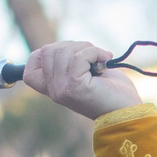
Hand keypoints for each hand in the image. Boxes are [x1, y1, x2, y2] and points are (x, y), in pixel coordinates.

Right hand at [22, 40, 141, 121]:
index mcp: (53, 90)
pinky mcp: (75, 85)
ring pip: (63, 51)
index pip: (29, 69)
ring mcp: (62, 89)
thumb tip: (63, 45)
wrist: (127, 111)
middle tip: (92, 55)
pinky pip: (78, 56)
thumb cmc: (110, 91)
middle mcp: (54, 91)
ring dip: (86, 47)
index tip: (70, 55)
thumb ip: (68, 63)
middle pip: (48, 51)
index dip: (43, 54)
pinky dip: (95, 52)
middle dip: (73, 45)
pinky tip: (105, 59)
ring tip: (100, 58)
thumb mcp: (83, 74)